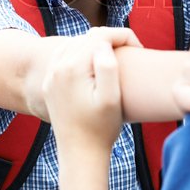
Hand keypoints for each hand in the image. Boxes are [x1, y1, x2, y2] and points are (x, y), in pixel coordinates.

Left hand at [43, 28, 138, 149]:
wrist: (80, 154)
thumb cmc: (101, 129)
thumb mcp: (111, 99)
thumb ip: (108, 67)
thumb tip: (104, 45)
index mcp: (72, 68)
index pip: (99, 35)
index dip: (122, 36)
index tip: (139, 49)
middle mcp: (57, 68)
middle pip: (87, 37)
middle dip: (111, 39)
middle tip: (131, 53)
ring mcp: (51, 76)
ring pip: (75, 44)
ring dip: (95, 45)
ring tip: (115, 57)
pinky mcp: (50, 84)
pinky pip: (65, 56)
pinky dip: (81, 54)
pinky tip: (94, 65)